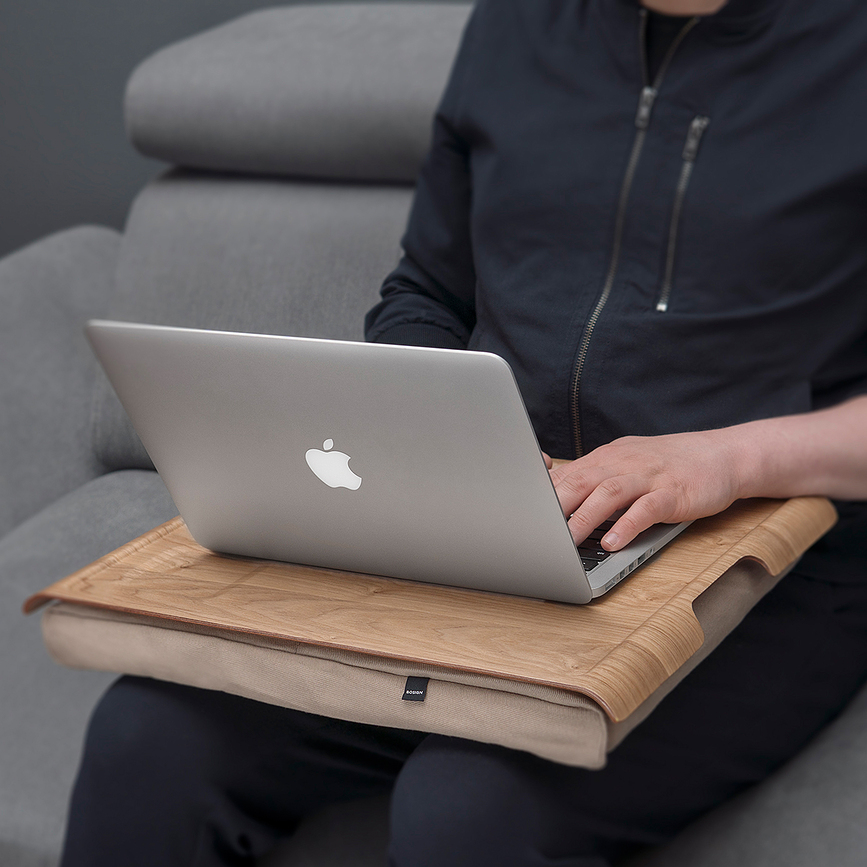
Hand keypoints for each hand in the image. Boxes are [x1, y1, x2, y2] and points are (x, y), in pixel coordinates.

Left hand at [549, 430, 743, 550]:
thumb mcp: (625, 463)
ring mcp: (648, 477)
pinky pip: (646, 509)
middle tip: (533, 531)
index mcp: (606, 459)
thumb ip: (593, 477)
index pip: (566, 475)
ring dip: (584, 518)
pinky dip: (627, 526)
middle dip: (554, 506)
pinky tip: (612, 542)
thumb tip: (555, 491)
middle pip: (581, 481)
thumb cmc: (667, 464)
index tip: (518, 512)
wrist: (722, 455)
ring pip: (608, 494)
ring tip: (565, 542)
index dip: (541, 494)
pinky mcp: (673, 493)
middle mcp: (622, 464)